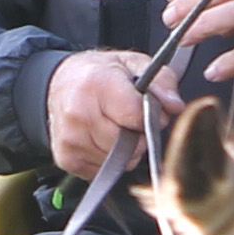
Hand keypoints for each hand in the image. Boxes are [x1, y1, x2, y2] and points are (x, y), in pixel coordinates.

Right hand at [44, 49, 183, 180]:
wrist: (58, 84)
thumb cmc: (97, 74)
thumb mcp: (132, 64)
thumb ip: (161, 80)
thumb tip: (175, 105)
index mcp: (97, 85)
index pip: (138, 117)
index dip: (150, 116)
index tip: (145, 108)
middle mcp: (79, 114)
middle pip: (130, 143)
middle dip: (137, 134)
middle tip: (127, 118)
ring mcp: (71, 139)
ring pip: (120, 160)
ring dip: (125, 149)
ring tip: (113, 126)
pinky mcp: (67, 158)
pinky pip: (105, 170)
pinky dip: (109, 159)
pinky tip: (100, 139)